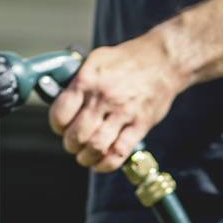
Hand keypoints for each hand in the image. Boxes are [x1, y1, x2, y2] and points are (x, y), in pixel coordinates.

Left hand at [48, 31, 187, 172]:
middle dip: (71, 145)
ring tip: (85, 156)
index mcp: (88, 80)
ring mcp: (123, 112)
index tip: (61, 128)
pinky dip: (106, 164)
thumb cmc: (128, 60)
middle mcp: (104, 97)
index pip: (61, 113)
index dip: (57, 125)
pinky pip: (119, 152)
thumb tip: (60, 95)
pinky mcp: (140, 124)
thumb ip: (79, 79)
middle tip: (73, 144)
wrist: (164, 60)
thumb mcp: (97, 59)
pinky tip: (101, 163)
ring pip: (96, 146)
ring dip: (86, 157)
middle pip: (77, 134)